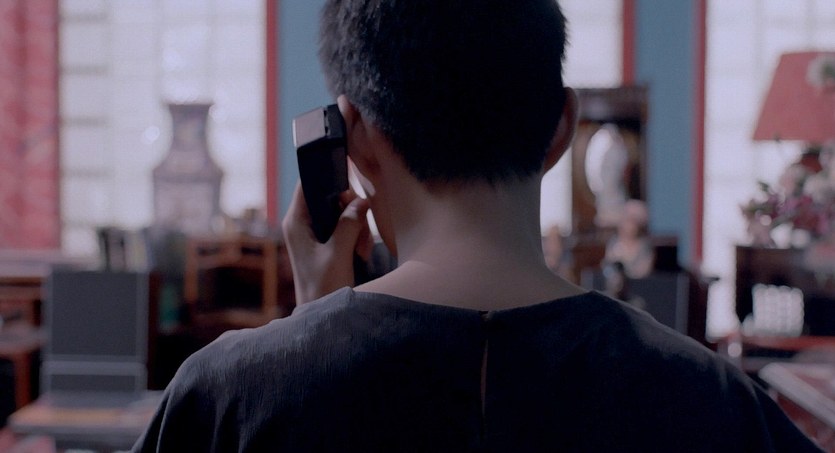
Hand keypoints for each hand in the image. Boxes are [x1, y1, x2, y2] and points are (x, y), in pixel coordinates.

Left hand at [282, 183, 372, 304]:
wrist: (321, 315)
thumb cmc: (322, 289)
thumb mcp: (338, 254)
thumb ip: (349, 224)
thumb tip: (363, 200)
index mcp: (296, 222)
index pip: (308, 184)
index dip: (330, 181)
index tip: (350, 194)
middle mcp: (302, 223)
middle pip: (331, 197)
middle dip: (351, 211)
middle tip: (361, 233)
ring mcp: (313, 233)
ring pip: (341, 212)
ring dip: (357, 227)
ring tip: (361, 251)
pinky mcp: (325, 242)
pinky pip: (345, 227)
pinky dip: (356, 237)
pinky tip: (361, 254)